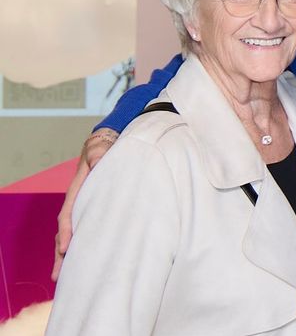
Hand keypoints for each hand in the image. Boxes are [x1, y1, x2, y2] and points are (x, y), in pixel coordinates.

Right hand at [51, 128, 117, 280]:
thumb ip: (98, 154)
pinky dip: (82, 246)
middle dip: (61, 253)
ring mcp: (85, 209)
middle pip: (66, 231)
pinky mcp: (94, 212)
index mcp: (78, 190)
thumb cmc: (103, 149)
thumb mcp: (100, 149)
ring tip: (64, 279)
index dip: (66, 231)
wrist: (106, 146)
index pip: (69, 213)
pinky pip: (87, 230)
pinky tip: (84, 262)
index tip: (65, 248)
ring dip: (69, 255)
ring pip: (75, 234)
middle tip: (58, 276)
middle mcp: (78, 203)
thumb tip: (98, 161)